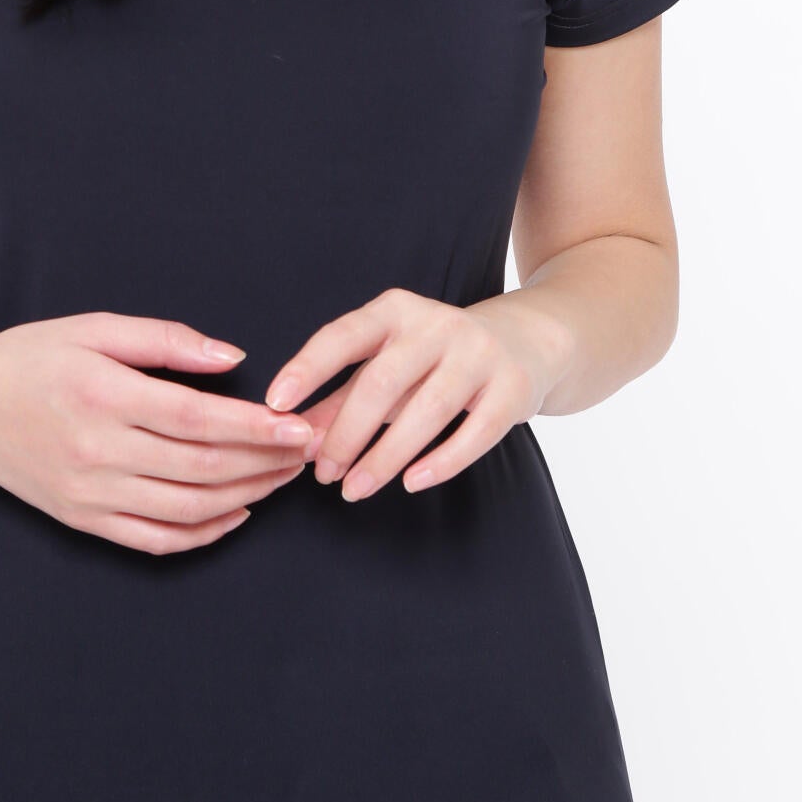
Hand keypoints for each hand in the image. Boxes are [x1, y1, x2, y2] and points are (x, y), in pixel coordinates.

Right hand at [0, 312, 315, 553]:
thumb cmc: (30, 359)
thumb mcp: (94, 329)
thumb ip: (166, 341)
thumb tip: (232, 359)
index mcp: (104, 396)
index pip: (198, 419)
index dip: (257, 427)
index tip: (300, 425)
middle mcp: (99, 452)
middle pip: (203, 467)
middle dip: (266, 462)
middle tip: (308, 451)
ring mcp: (92, 495)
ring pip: (188, 507)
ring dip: (247, 495)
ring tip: (283, 477)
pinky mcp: (85, 521)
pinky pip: (157, 540)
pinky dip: (205, 533)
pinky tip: (236, 513)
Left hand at [263, 287, 561, 500]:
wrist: (526, 340)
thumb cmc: (436, 358)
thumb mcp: (385, 367)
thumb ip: (338, 399)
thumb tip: (296, 439)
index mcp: (394, 311)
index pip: (342, 336)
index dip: (306, 368)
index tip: (275, 403)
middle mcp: (436, 325)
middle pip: (381, 382)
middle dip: (346, 433)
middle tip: (323, 475)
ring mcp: (478, 353)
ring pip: (426, 412)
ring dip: (384, 457)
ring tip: (354, 489)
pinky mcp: (513, 387)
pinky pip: (475, 433)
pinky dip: (441, 462)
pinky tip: (411, 482)